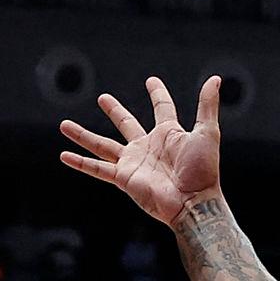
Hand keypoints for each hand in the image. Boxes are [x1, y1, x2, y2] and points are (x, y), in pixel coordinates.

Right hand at [58, 77, 225, 225]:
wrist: (193, 202)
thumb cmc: (203, 170)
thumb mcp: (207, 132)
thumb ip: (207, 105)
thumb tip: (216, 78)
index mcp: (169, 134)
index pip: (162, 108)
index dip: (157, 94)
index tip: (151, 81)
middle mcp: (148, 146)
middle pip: (127, 124)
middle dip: (115, 111)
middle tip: (103, 98)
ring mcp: (134, 162)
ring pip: (102, 144)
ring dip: (83, 135)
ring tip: (63, 124)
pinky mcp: (124, 177)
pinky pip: (97, 168)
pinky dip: (80, 162)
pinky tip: (63, 155)